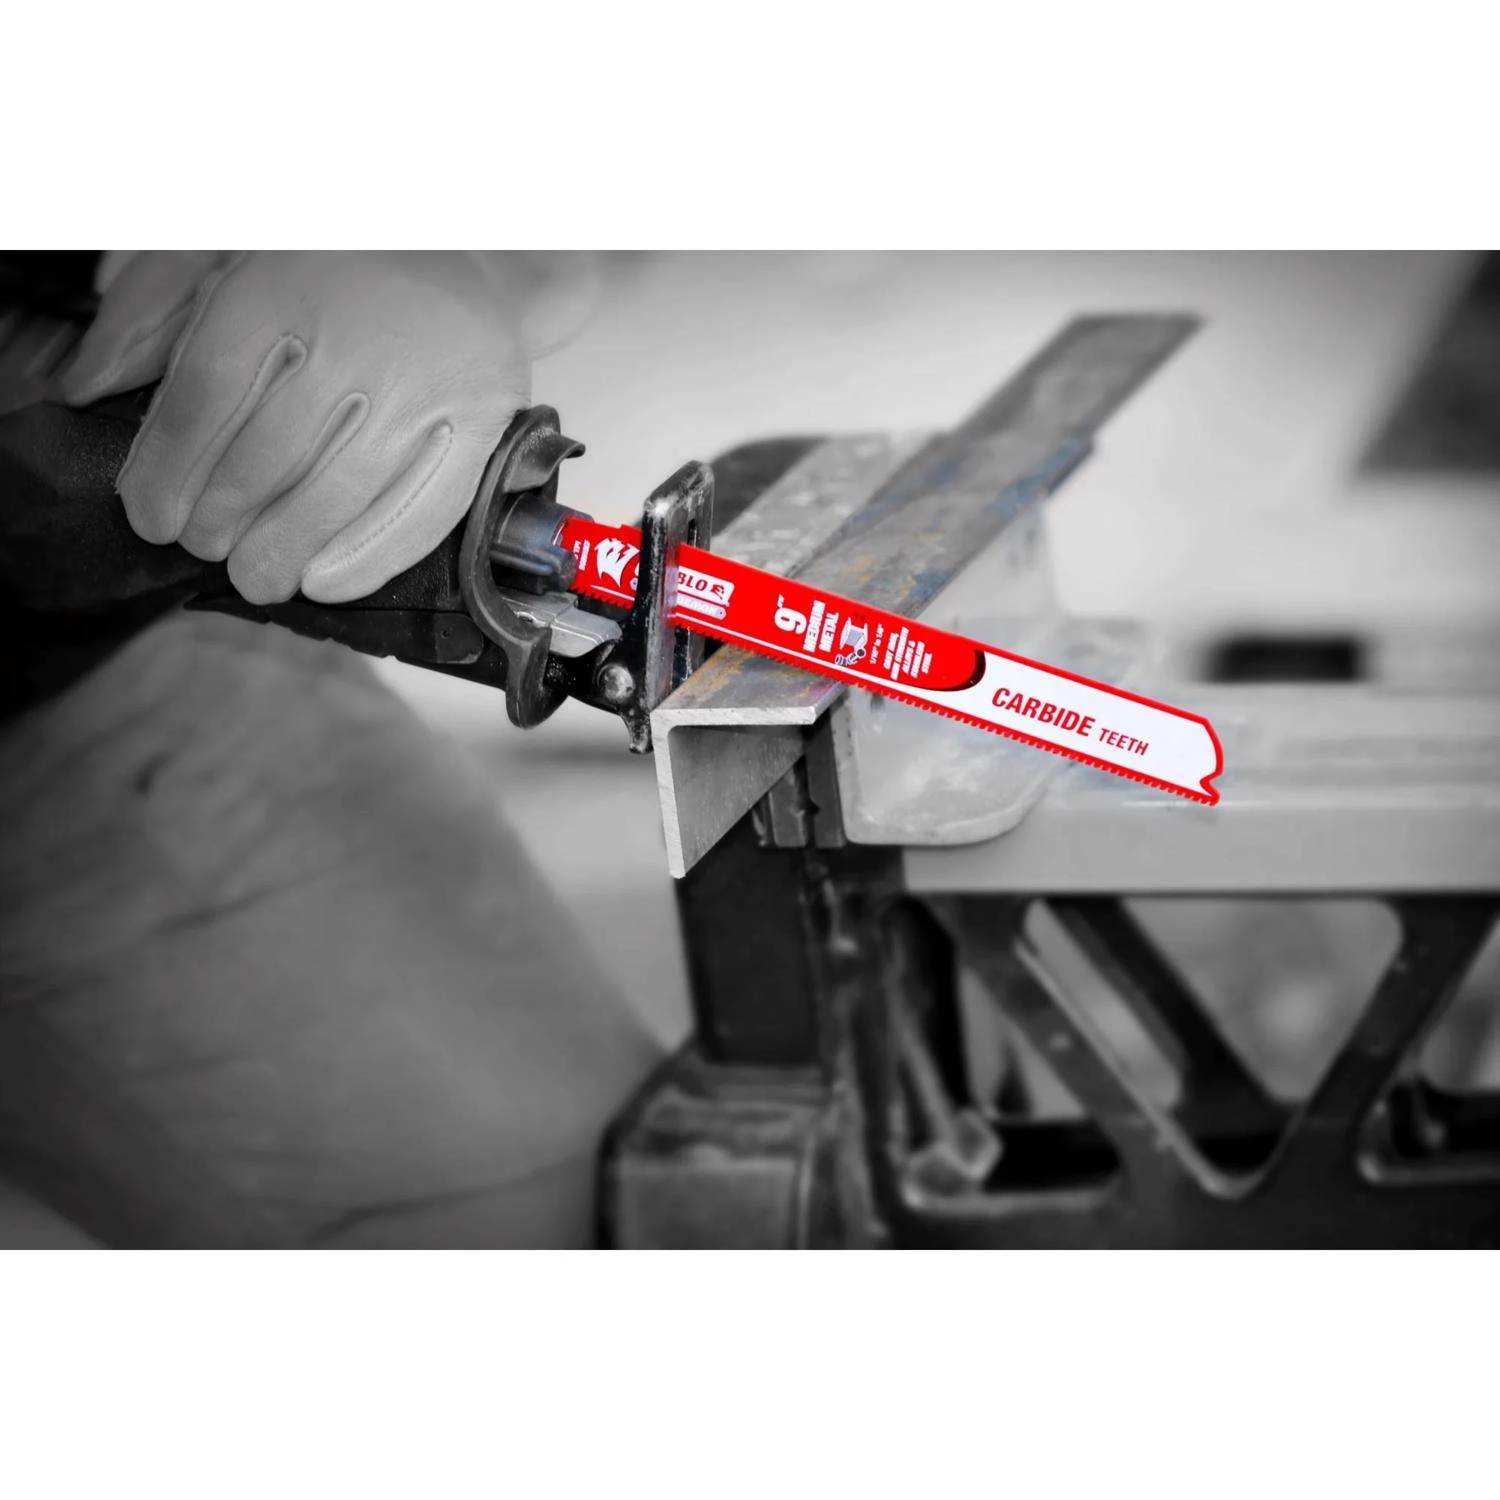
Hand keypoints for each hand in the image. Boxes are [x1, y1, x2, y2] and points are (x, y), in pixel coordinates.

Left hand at [59, 252, 531, 603]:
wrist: (471, 256)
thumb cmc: (336, 267)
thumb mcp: (229, 252)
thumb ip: (152, 309)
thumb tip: (90, 385)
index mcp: (285, 280)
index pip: (209, 391)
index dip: (169, 466)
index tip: (150, 513)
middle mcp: (360, 331)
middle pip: (269, 451)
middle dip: (222, 515)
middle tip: (204, 546)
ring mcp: (426, 382)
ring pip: (340, 488)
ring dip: (286, 546)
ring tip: (257, 575)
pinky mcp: (483, 421)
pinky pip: (424, 507)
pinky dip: (371, 555)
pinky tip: (326, 581)